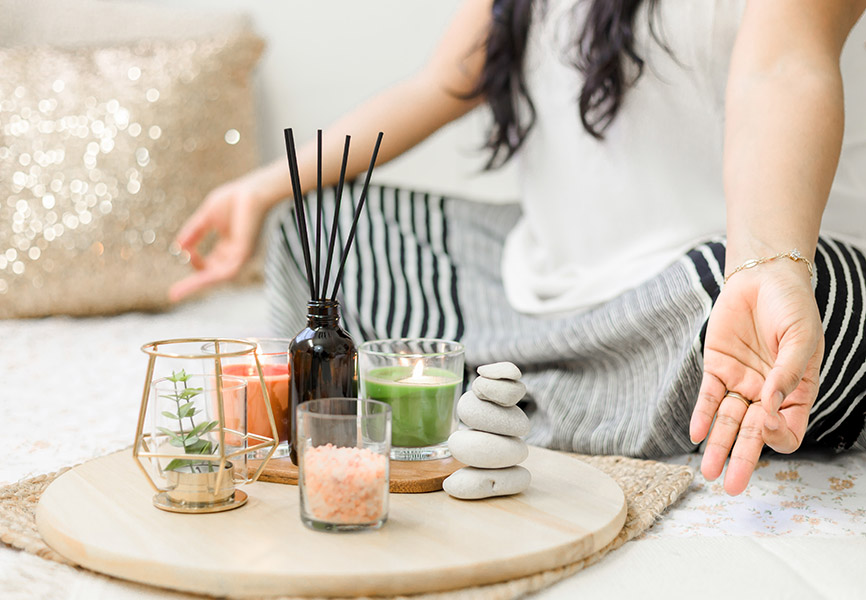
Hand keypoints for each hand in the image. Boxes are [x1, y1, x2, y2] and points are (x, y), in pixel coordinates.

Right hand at [169, 174, 271, 301]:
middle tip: (173, 295)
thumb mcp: (206, 217)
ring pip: (218, 277)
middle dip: (193, 284)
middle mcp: (235, 254)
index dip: (195, 263)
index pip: (210, 265)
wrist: (252, 190)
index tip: (183, 253)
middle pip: (212, 275)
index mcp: (228, 247)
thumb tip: (178, 248)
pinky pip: (227, 271)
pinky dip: (211, 277)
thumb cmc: (234, 199)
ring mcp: (241, 255)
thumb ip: (193, 232)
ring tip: (178, 293)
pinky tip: (197, 281)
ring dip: (198, 285)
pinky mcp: (245, 253)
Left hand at [689, 260, 823, 494]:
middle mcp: (767, 394)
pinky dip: (701, 415)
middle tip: (730, 487)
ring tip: (708, 472)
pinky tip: (696, 434)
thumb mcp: (801, 339)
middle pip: (753, 435)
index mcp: (796, 392)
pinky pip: (708, 397)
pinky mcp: (717, 367)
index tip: (768, 422)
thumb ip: (786, 374)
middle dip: (742, 460)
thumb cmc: (792, 307)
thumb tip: (770, 407)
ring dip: (717, 446)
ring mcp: (741, 382)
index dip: (778, 435)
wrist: (764, 278)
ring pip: (727, 422)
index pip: (787, 430)